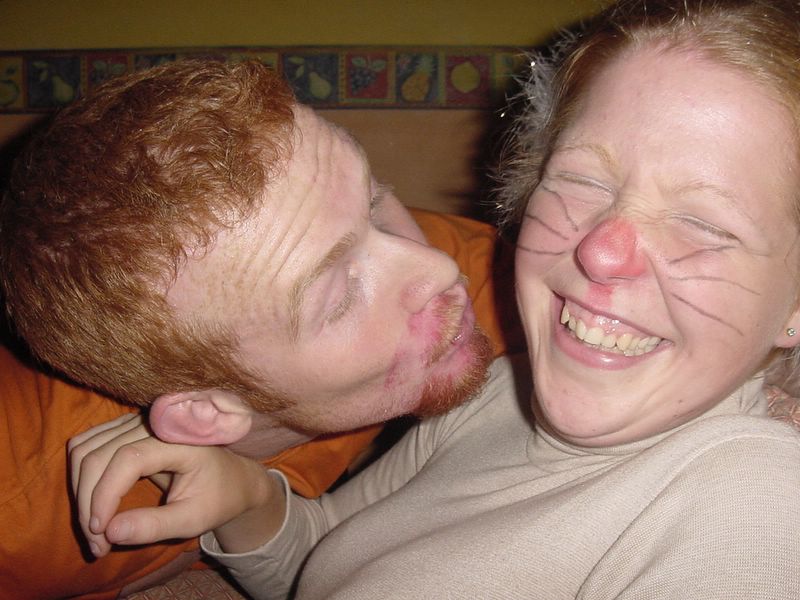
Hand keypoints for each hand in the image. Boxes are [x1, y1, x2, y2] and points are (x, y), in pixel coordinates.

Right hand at [69, 414, 284, 556]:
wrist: (232, 478)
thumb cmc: (218, 498)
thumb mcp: (194, 519)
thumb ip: (155, 525)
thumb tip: (109, 532)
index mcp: (182, 441)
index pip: (128, 457)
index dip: (106, 494)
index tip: (101, 533)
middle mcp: (157, 424)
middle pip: (99, 454)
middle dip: (89, 502)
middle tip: (98, 543)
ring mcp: (140, 421)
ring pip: (86, 448)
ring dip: (81, 491)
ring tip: (96, 530)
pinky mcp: (127, 427)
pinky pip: (88, 444)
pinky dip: (82, 476)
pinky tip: (94, 505)